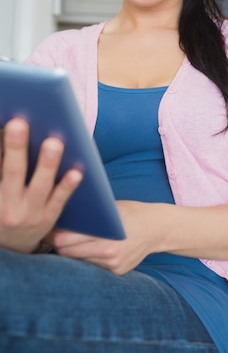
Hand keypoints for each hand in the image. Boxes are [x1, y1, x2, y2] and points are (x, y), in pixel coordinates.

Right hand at [0, 118, 82, 252]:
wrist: (12, 246)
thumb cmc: (4, 205)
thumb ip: (3, 166)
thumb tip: (7, 130)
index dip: (1, 149)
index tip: (5, 125)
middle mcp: (8, 205)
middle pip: (12, 173)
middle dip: (15, 148)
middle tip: (19, 123)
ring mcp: (29, 213)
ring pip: (39, 187)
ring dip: (46, 164)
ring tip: (53, 143)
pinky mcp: (48, 218)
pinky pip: (59, 201)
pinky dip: (67, 186)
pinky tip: (76, 171)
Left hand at [48, 200, 166, 274]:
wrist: (158, 228)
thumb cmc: (132, 212)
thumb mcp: (112, 209)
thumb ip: (91, 216)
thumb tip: (64, 217)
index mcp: (106, 237)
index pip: (67, 241)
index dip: (55, 235)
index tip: (49, 229)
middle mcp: (109, 254)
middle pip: (69, 254)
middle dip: (60, 245)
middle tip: (53, 236)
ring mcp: (113, 266)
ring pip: (79, 262)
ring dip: (72, 254)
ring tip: (67, 243)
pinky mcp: (117, 273)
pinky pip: (93, 267)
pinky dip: (87, 259)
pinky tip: (87, 250)